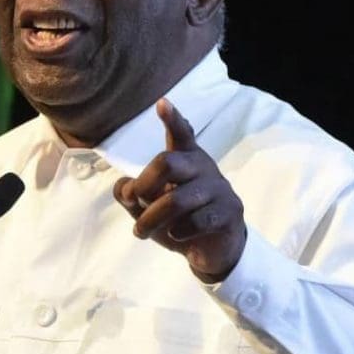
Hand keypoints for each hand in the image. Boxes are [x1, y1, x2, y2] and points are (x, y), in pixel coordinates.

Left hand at [113, 99, 245, 281]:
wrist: (213, 250)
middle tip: (134, 202)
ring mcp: (219, 189)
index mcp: (186, 159)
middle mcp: (203, 167)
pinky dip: (178, 232)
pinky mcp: (229, 213)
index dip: (172, 119)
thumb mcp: (148, 207)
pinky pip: (197, 221)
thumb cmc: (178, 220)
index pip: (181, 134)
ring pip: (177, 199)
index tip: (162, 103)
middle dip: (143, 185)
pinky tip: (175, 235)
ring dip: (150, 219)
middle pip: (167, 162)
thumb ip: (132, 194)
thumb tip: (124, 188)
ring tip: (140, 231)